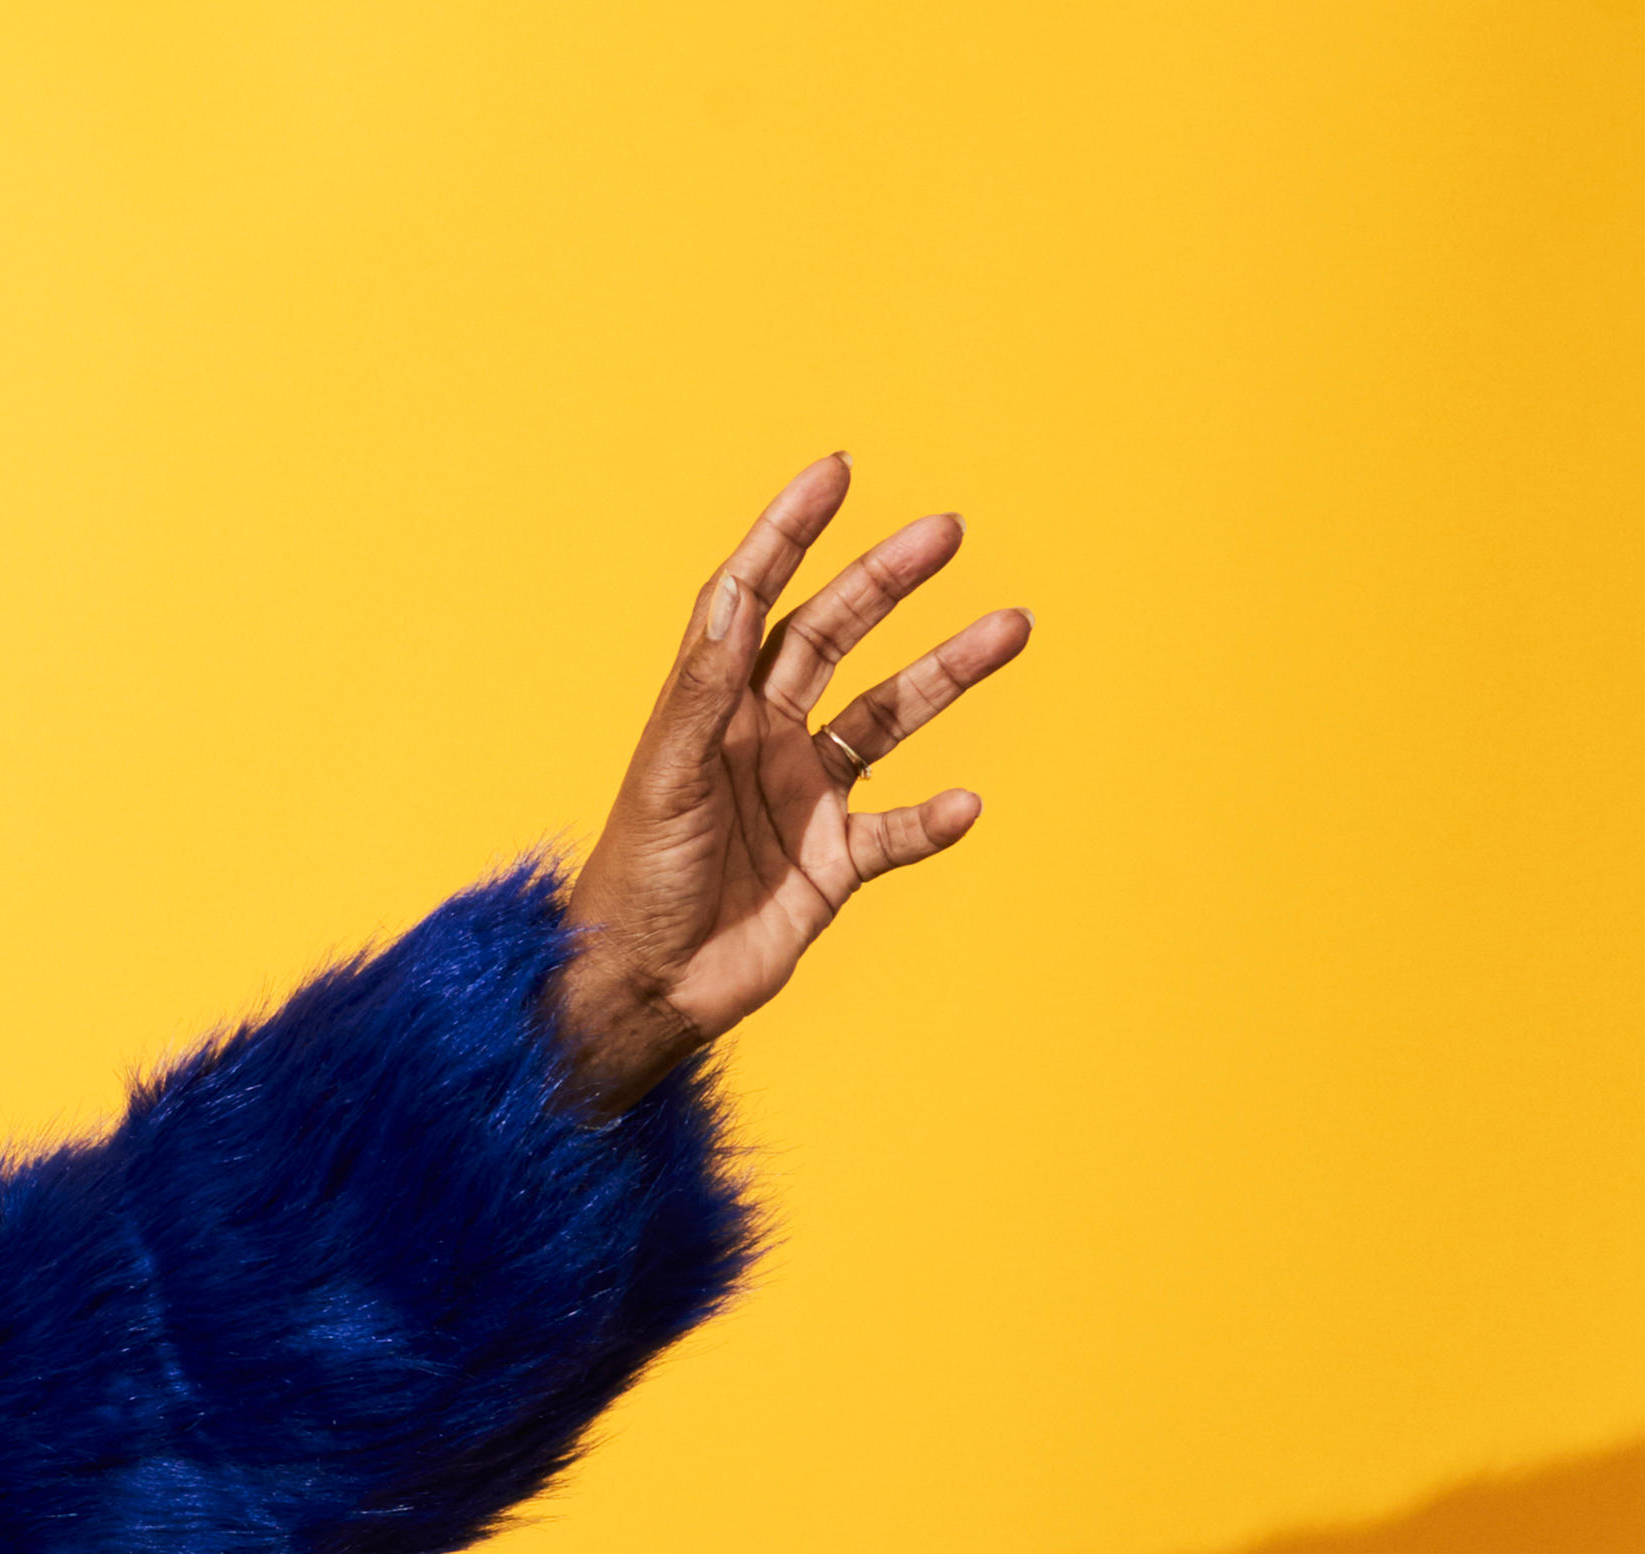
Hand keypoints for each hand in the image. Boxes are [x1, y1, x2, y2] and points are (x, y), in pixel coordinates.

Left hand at [554, 455, 1029, 1111]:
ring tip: (1011, 627)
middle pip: (833, 639)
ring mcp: (802, 800)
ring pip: (888, 719)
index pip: (752, 599)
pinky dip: (936, 819)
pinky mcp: (833, 865)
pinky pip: (901, 830)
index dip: (788, 535)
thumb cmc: (633, 885)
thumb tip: (735, 596)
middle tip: (947, 530)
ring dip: (948, 674)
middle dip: (886, 581)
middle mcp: (761, 741)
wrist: (641, 990)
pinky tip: (967, 805)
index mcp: (710, 711)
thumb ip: (703, 690)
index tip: (835, 472)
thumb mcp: (666, 779)